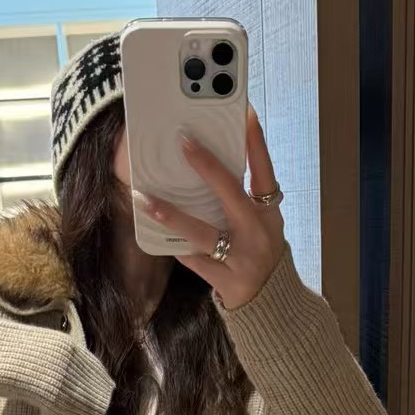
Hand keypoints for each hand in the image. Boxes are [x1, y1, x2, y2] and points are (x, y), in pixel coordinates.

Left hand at [134, 106, 285, 310]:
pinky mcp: (226, 281)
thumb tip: (208, 161)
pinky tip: (154, 233)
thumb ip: (242, 197)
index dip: (256, 143)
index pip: (264, 171)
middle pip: (231, 194)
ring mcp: (242, 259)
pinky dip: (176, 246)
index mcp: (269, 212)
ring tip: (144, 198)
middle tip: (184, 142)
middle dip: (208, 166)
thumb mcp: (261, 222)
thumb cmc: (259, 251)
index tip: (244, 113)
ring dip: (171, 215)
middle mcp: (258, 232)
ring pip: (202, 233)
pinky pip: (194, 260)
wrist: (270, 302)